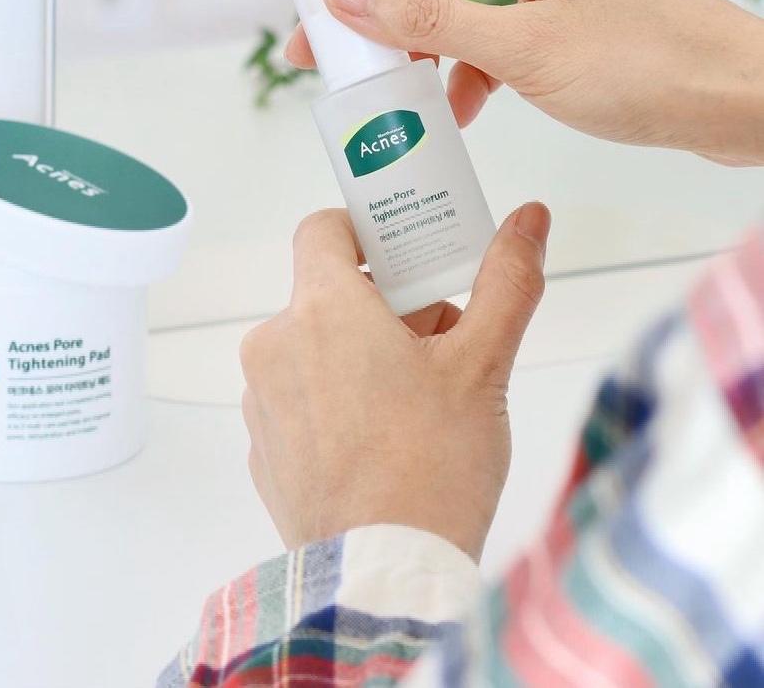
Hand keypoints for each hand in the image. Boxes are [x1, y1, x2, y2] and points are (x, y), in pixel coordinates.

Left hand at [240, 202, 550, 559]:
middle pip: (326, 295)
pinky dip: (334, 402)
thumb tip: (530, 218)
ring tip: (417, 399)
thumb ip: (507, 281)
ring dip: (359, 356)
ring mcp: (262, 400)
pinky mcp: (262, 449)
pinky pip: (298, 401)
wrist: (385, 576)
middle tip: (439, 342)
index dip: (363, 234)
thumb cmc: (433, 465)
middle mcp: (275, 345)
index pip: (322, 230)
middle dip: (384, 308)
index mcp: (320, 309)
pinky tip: (383, 441)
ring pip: (312, 349)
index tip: (403, 258)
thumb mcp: (482, 364)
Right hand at [286, 0, 763, 165]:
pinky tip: (462, 103)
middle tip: (347, 60)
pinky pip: (496, 14)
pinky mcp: (568, 0)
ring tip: (401, 91)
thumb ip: (425, 16)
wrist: (741, 96)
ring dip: (423, 34)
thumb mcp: (520, 50)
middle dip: (379, 3)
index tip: (314, 44)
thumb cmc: (646, 70)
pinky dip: (468, 53)